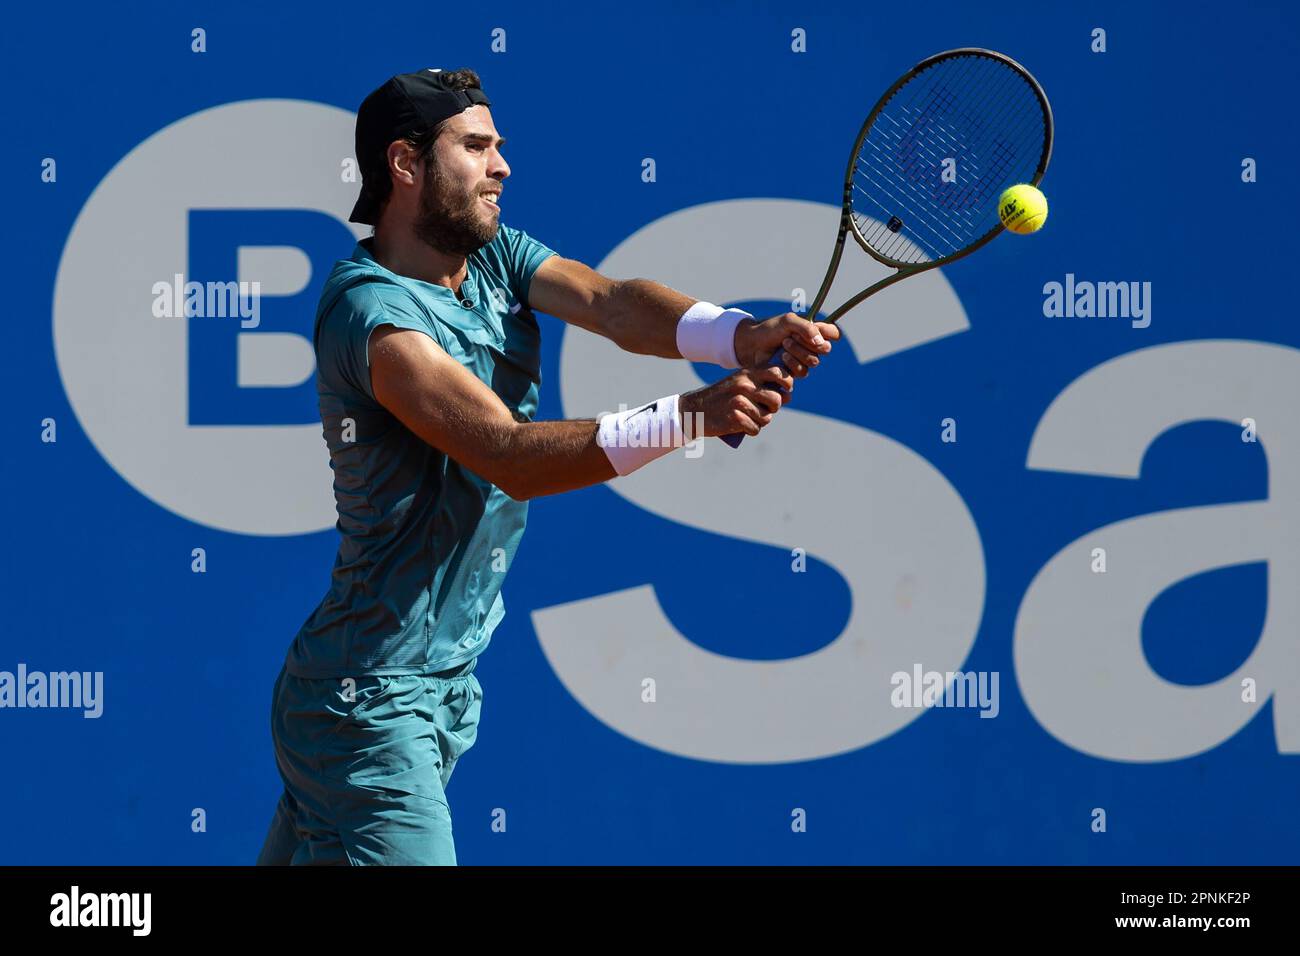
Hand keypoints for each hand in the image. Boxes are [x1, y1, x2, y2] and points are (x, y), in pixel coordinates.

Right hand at [679, 365, 795, 437]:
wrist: (694, 410)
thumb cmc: (722, 398)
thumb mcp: (739, 384)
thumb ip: (762, 387)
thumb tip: (789, 396)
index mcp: (747, 374)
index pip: (778, 372)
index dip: (787, 383)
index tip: (785, 391)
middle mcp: (744, 385)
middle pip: (777, 400)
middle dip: (773, 409)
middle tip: (762, 410)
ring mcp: (739, 402)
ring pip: (767, 418)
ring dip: (760, 422)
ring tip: (747, 418)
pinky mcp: (735, 419)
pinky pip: (755, 429)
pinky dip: (750, 431)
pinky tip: (740, 426)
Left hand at [733, 312, 840, 374]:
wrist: (750, 344)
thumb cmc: (768, 329)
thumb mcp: (787, 321)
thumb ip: (806, 327)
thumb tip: (821, 342)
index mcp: (813, 330)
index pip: (833, 333)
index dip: (831, 334)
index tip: (820, 332)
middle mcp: (811, 345)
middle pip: (825, 349)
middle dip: (807, 344)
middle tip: (790, 338)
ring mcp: (804, 359)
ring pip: (814, 362)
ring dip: (798, 353)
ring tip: (783, 346)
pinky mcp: (795, 372)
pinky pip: (803, 372)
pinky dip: (792, 364)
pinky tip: (781, 358)